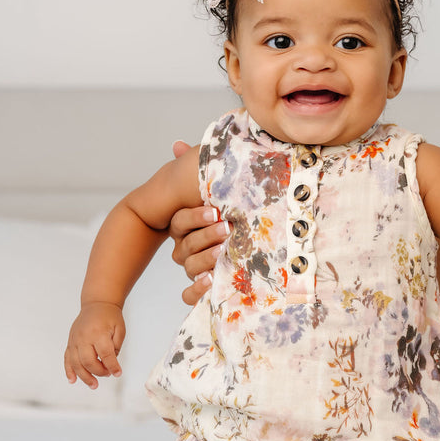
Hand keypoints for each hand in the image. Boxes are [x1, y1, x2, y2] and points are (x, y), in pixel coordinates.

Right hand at [64, 302, 125, 388]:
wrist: (96, 304)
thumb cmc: (110, 317)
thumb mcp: (119, 329)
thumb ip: (116, 347)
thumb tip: (110, 364)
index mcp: (98, 333)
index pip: (105, 355)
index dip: (112, 366)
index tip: (118, 373)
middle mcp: (84, 337)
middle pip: (88, 361)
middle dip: (99, 372)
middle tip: (107, 374)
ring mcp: (74, 340)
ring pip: (76, 363)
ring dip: (84, 376)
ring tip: (93, 385)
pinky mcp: (70, 342)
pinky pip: (67, 358)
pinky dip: (69, 370)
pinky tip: (73, 380)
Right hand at [169, 140, 228, 304]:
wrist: (260, 240)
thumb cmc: (234, 208)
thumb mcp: (219, 187)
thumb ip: (201, 168)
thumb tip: (178, 145)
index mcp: (188, 225)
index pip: (180, 222)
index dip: (195, 217)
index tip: (216, 210)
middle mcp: (187, 247)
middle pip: (185, 246)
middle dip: (205, 236)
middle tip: (227, 228)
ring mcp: (196, 267)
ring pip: (188, 267)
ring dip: (205, 260)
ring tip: (224, 252)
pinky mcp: (206, 287)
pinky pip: (189, 295)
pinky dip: (196, 291)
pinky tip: (210, 282)